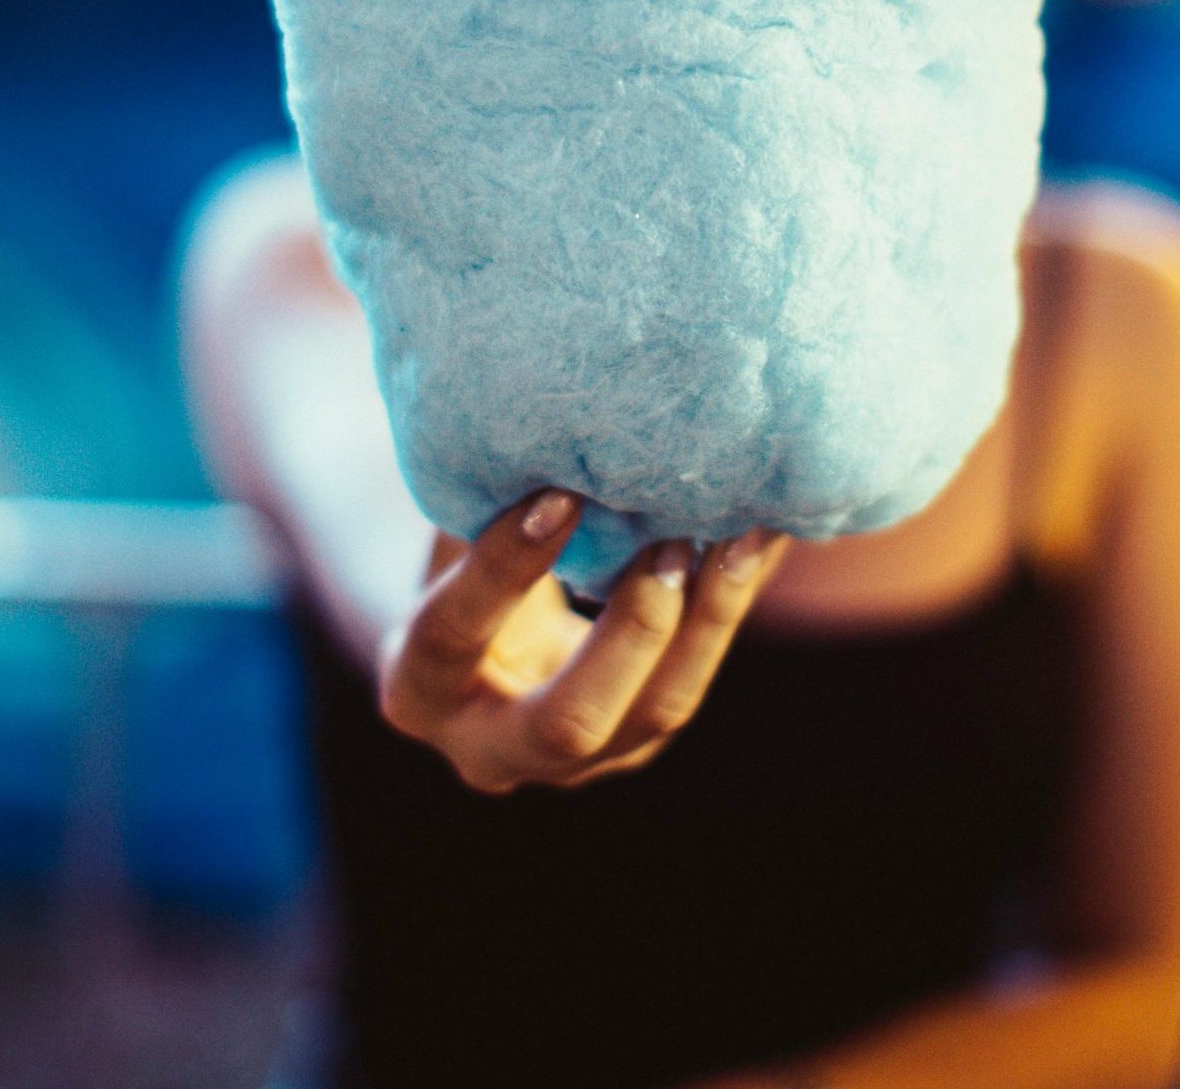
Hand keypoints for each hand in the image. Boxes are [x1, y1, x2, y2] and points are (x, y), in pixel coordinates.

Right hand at [376, 490, 790, 792]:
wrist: (474, 648)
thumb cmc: (454, 562)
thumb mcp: (450, 537)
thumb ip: (484, 501)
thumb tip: (550, 417)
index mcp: (420, 689)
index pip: (455, 634)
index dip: (504, 569)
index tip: (561, 495)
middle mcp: (493, 750)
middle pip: (570, 722)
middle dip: (632, 630)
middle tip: (671, 542)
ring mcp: (577, 762)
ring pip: (657, 711)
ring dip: (707, 619)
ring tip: (742, 536)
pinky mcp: (637, 739)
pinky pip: (693, 677)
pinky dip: (727, 607)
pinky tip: (760, 543)